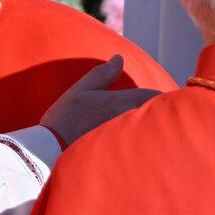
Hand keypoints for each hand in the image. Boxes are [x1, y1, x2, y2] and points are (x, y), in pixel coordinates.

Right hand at [41, 55, 161, 148]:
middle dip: (160, 113)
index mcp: (122, 102)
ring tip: (150, 129)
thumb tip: (119, 58)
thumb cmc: (66, 118)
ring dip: (152, 128)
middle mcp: (129, 120)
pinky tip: (138, 145)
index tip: (163, 96)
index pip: (154, 95)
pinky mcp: (122, 155)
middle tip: (160, 112)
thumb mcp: (82, 90)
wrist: (51, 151)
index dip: (161, 96)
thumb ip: (103, 73)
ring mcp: (127, 140)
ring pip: (151, 132)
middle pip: (158, 116)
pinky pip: (142, 146)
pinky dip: (144, 143)